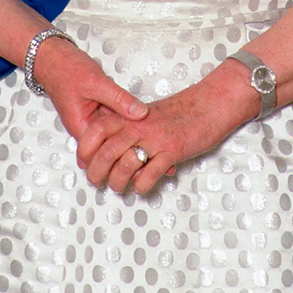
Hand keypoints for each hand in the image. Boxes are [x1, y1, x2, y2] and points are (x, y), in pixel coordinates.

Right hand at [33, 35, 147, 142]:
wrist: (53, 57)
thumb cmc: (67, 69)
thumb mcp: (96, 82)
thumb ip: (119, 98)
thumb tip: (141, 113)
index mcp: (81, 127)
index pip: (104, 149)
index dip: (124, 144)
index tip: (142, 137)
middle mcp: (85, 128)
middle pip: (110, 142)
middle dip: (128, 137)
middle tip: (148, 130)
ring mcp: (90, 119)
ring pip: (113, 130)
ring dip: (127, 125)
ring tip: (146, 122)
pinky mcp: (95, 110)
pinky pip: (111, 117)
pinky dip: (122, 114)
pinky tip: (135, 110)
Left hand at [76, 61, 258, 194]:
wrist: (208, 104)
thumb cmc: (178, 113)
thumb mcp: (147, 116)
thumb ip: (128, 128)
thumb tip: (109, 151)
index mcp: (131, 115)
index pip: (97, 129)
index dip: (85, 148)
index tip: (84, 162)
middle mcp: (139, 125)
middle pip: (106, 152)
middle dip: (97, 172)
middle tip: (96, 182)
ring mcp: (156, 138)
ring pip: (125, 165)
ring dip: (118, 182)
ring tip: (119, 187)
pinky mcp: (173, 149)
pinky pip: (150, 174)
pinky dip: (142, 185)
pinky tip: (142, 186)